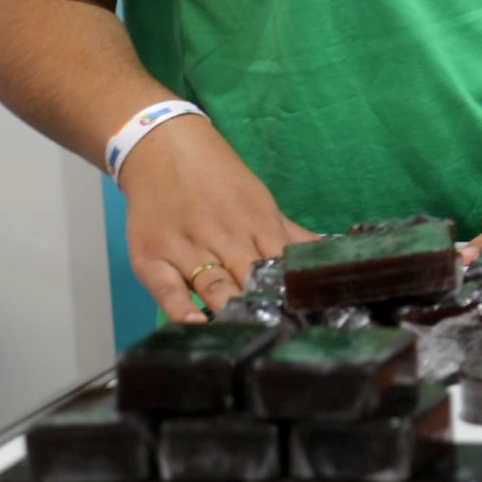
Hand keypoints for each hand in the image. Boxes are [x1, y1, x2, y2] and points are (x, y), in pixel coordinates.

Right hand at [116, 118, 315, 321]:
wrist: (162, 148)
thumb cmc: (217, 179)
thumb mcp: (260, 202)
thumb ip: (290, 234)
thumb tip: (331, 253)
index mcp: (257, 224)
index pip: (283, 264)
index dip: (296, 291)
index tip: (309, 315)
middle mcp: (224, 237)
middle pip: (252, 278)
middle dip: (267, 306)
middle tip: (283, 331)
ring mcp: (186, 248)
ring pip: (215, 285)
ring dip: (232, 308)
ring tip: (249, 333)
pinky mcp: (151, 258)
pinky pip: (168, 289)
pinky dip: (181, 307)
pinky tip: (197, 321)